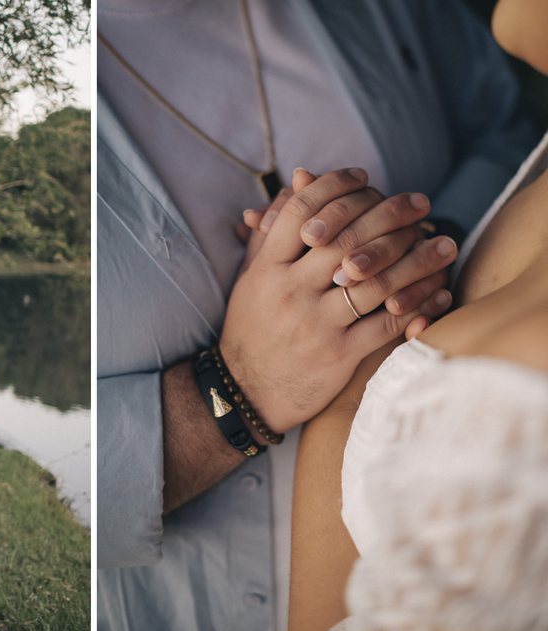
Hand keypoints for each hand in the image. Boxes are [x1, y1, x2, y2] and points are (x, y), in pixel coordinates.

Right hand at [221, 168, 455, 435]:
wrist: (246, 391)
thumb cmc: (253, 328)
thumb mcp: (252, 278)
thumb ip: (272, 231)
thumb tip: (296, 184)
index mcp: (267, 268)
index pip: (300, 211)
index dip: (334, 187)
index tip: (365, 178)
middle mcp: (290, 290)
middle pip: (346, 239)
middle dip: (390, 214)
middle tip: (420, 202)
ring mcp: (315, 322)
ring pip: (374, 280)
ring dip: (417, 259)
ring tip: (444, 244)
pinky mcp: (338, 353)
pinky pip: (386, 323)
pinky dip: (417, 306)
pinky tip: (438, 294)